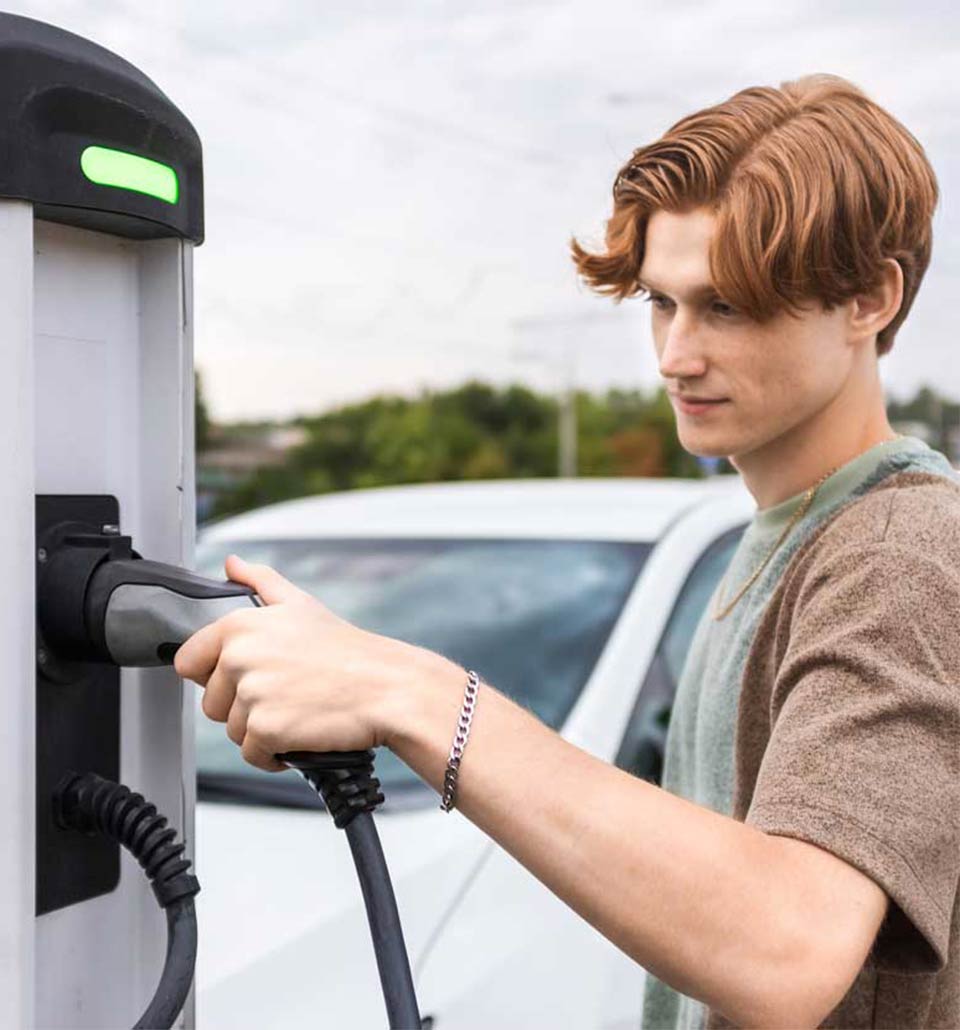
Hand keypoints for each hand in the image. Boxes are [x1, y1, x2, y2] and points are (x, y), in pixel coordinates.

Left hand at [174, 554, 448, 771]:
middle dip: (243, 706)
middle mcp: (239, 657)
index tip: (246, 677)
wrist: (386, 687)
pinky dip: (273, 753)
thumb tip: (232, 564)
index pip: (188, 661)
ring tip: (297, 711)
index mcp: (240, 626)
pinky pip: (252, 753)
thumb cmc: (348, 650)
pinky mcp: (266, 728)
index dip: (215, 675)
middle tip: (285, 693)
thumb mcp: (300, 604)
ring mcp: (251, 694)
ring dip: (262, 730)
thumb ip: (259, 581)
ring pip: (233, 730)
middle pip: (211, 703)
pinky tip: (299, 734)